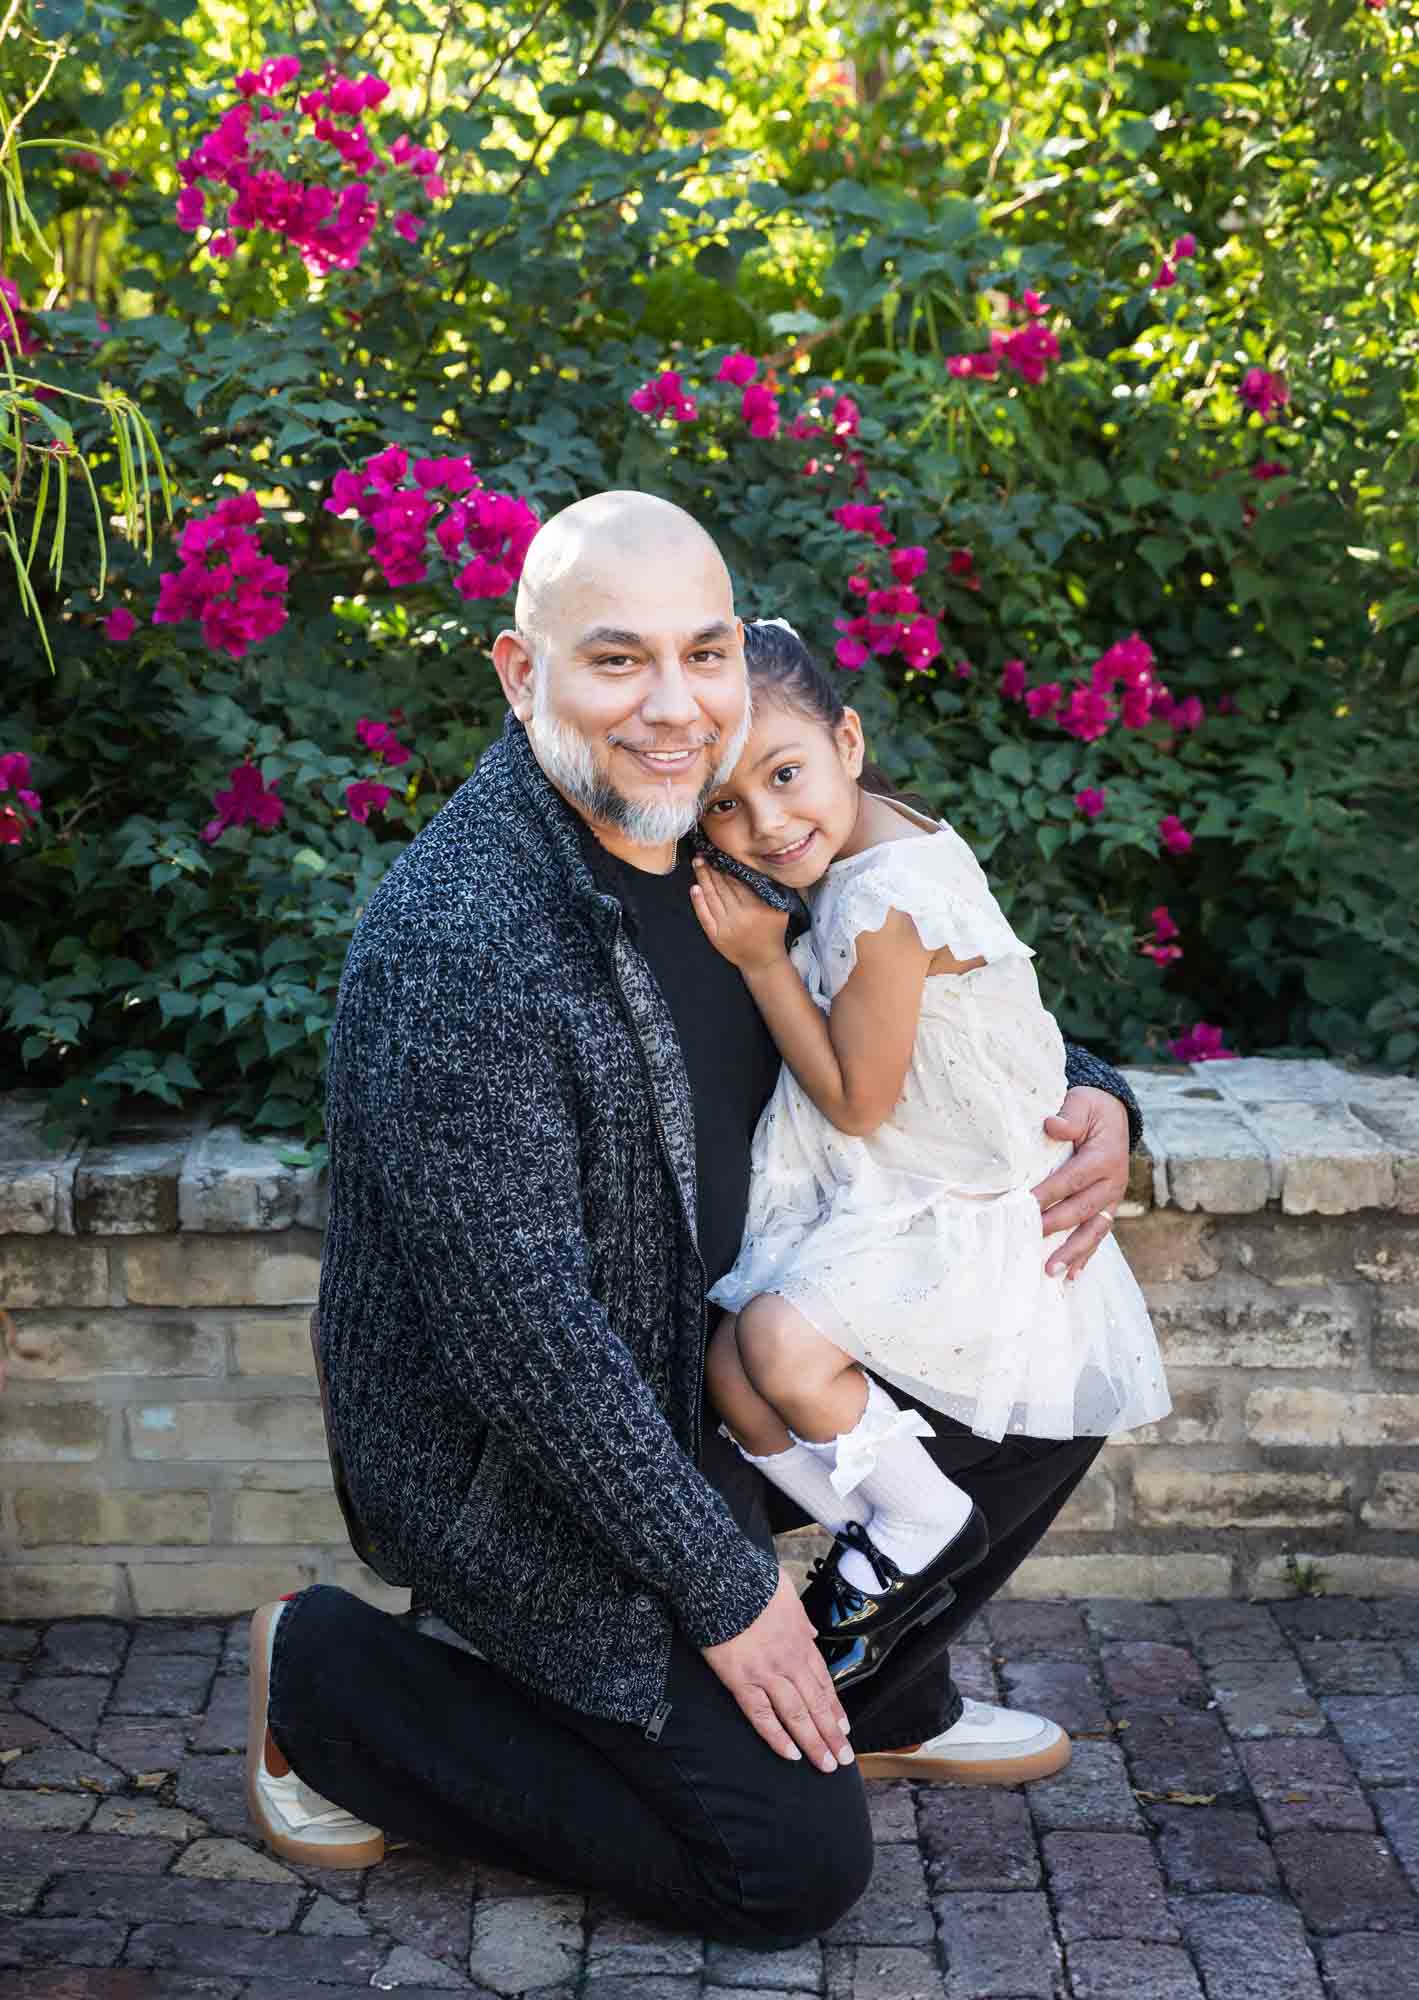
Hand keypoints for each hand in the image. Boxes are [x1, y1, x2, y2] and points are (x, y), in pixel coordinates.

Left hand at [690, 859, 789, 973]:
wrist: (763, 961)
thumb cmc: (772, 932)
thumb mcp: (780, 910)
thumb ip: (773, 890)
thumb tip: (759, 868)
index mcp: (757, 908)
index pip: (738, 883)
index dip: (728, 867)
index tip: (720, 854)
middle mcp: (740, 917)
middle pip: (723, 887)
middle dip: (713, 869)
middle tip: (704, 853)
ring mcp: (726, 927)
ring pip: (712, 898)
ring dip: (703, 879)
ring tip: (698, 863)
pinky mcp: (715, 936)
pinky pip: (704, 916)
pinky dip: (698, 902)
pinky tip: (694, 888)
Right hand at [702, 1569, 854, 1771]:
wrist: (723, 1581)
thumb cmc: (752, 1583)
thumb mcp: (787, 1594)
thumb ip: (800, 1618)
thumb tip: (811, 1633)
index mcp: (800, 1641)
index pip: (823, 1681)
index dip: (835, 1707)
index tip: (844, 1728)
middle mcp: (789, 1661)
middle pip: (816, 1703)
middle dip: (831, 1734)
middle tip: (843, 1758)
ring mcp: (767, 1673)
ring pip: (796, 1715)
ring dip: (813, 1742)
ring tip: (825, 1764)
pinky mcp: (741, 1680)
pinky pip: (761, 1715)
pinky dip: (777, 1737)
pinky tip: (790, 1755)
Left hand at [1030, 1085, 1129, 1280]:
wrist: (1115, 1114)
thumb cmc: (1091, 1109)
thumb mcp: (1082, 1102)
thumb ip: (1070, 1115)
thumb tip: (1052, 1125)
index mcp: (1104, 1157)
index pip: (1072, 1179)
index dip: (1049, 1192)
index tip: (1026, 1203)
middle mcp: (1112, 1182)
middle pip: (1082, 1209)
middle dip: (1056, 1227)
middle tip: (1030, 1238)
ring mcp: (1112, 1198)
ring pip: (1093, 1230)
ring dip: (1073, 1252)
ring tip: (1051, 1271)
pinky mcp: (1107, 1207)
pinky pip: (1097, 1234)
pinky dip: (1085, 1255)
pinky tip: (1071, 1275)